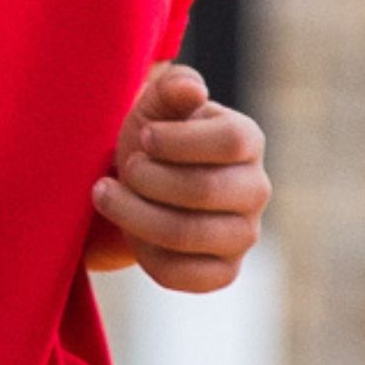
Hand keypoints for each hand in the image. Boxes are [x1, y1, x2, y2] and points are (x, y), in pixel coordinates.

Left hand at [80, 62, 266, 288]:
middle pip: (204, 190)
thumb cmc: (150, 141)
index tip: (145, 137)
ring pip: (187, 234)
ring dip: (132, 214)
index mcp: (247, 141)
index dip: (176, 141)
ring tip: (107, 195)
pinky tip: (130, 232)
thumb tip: (190, 90)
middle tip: (123, 168)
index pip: (230, 142)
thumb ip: (173, 90)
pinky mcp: (223, 270)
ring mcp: (243, 234)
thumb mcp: (156, 107)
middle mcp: (256, 189)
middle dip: (146, 178)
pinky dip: (145, 255)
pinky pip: (186, 275)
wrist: (140, 188)